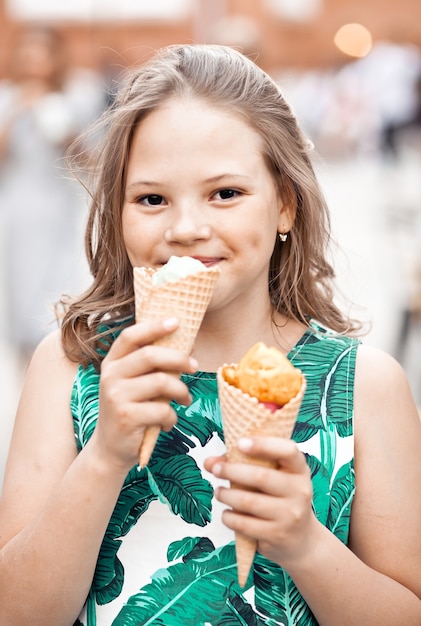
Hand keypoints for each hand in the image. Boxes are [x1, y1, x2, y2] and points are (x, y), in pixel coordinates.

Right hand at [89, 318, 196, 471]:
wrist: (110, 449)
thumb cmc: (130, 410)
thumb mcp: (132, 384)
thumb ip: (149, 366)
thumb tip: (186, 346)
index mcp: (112, 363)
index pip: (130, 336)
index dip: (154, 326)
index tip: (176, 322)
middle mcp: (110, 376)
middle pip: (150, 355)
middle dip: (178, 359)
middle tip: (194, 367)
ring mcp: (116, 396)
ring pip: (161, 382)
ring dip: (181, 391)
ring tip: (185, 400)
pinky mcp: (126, 417)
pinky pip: (162, 409)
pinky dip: (172, 417)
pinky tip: (168, 423)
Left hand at [205, 436, 317, 567]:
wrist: (301, 539)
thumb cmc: (280, 497)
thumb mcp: (272, 475)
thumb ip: (242, 462)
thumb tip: (209, 462)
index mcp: (299, 469)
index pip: (288, 451)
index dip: (263, 444)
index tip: (239, 443)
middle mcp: (299, 490)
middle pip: (261, 476)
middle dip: (232, 471)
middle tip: (216, 470)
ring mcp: (290, 515)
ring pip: (248, 501)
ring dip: (226, 495)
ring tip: (219, 492)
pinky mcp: (277, 535)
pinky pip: (244, 524)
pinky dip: (229, 517)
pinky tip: (226, 513)